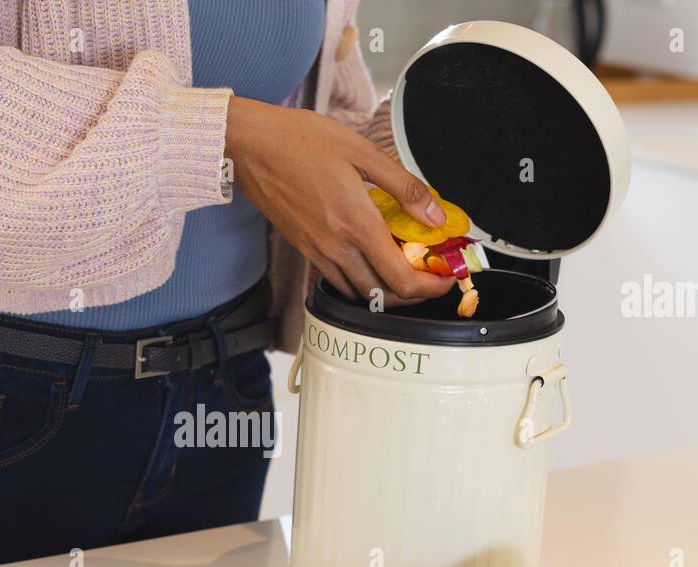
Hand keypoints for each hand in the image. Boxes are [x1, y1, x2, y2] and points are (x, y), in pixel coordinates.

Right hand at [224, 96, 455, 305]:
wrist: (251, 146)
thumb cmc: (303, 141)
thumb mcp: (363, 153)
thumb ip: (404, 188)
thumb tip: (435, 217)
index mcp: (357, 224)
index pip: (401, 279)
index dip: (430, 287)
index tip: (446, 277)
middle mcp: (336, 247)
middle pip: (383, 295)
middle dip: (414, 292)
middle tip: (430, 273)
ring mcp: (317, 252)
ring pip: (359, 293)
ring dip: (386, 290)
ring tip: (403, 267)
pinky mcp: (303, 249)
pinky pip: (337, 280)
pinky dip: (360, 281)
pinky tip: (369, 258)